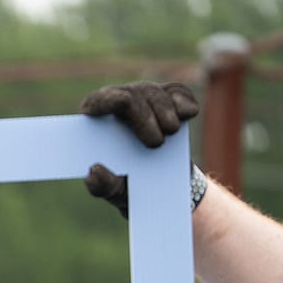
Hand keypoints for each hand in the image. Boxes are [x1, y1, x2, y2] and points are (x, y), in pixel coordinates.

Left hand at [79, 81, 200, 216]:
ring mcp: (143, 96)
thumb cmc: (126, 182)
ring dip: (165, 111)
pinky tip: (188, 113)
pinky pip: (178, 92)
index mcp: (95, 122)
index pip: (96, 102)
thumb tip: (94, 171)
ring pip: (155, 93)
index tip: (124, 102)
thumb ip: (101, 185)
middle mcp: (117, 102)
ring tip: (170, 132)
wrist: (159, 183)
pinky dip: (184, 102)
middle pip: (130, 96)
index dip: (108, 99)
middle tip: (156, 143)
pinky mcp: (168, 97)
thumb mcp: (113, 190)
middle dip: (145, 116)